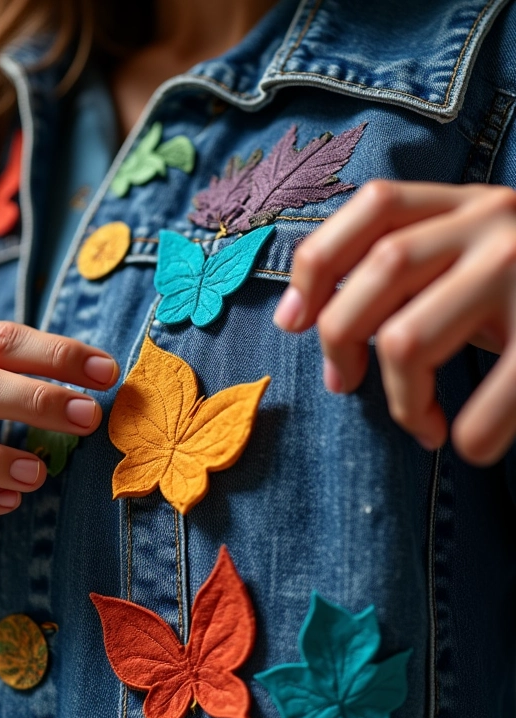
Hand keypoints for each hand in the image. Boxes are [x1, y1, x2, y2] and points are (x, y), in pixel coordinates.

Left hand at [272, 180, 515, 465]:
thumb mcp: (466, 262)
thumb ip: (400, 274)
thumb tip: (305, 323)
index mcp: (463, 203)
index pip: (373, 207)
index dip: (317, 264)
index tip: (291, 322)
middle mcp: (495, 220)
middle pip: (380, 269)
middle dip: (339, 339)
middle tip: (342, 386)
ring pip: (410, 337)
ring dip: (400, 399)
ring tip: (422, 425)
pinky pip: (497, 394)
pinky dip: (471, 432)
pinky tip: (469, 445)